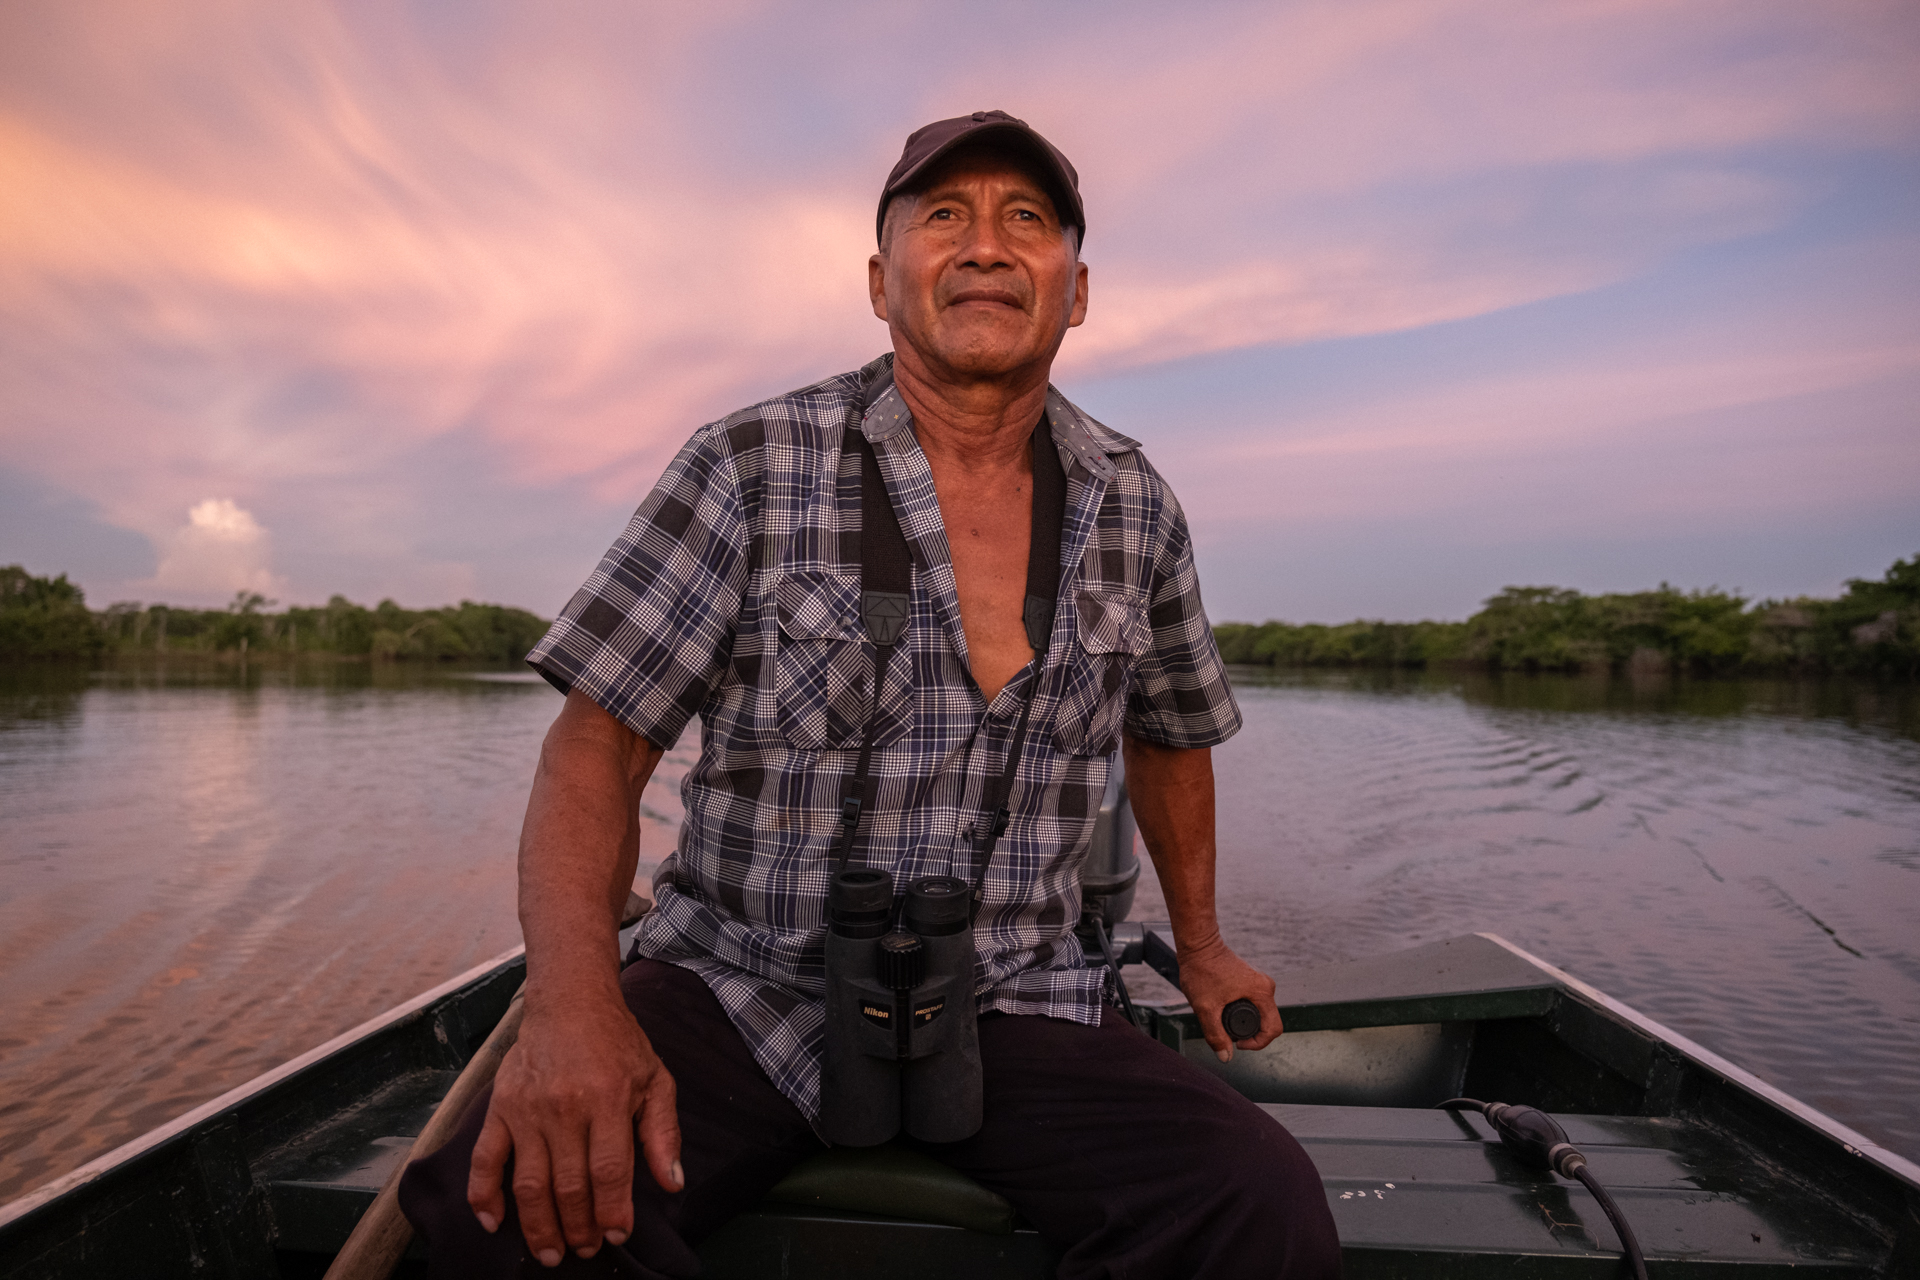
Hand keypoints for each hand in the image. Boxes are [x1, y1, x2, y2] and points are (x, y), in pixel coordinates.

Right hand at [467, 990, 682, 1265]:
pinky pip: (484, 1160)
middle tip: (585, 1250)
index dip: (613, 1211)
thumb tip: (672, 1184)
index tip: (617, 1234)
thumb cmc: (618, 1044)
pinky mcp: (499, 1109)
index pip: (610, 1171)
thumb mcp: (656, 1080)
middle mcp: (565, 1107)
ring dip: (538, 1226)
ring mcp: (527, 1110)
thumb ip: (664, 1133)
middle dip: (578, 1228)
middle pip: (569, 1185)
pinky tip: (493, 1223)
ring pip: (528, 1183)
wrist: (569, 1002)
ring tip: (551, 1253)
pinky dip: (482, 1196)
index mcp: (609, 1100)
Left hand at [1177, 934, 1282, 1061]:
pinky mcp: (1251, 982)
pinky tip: (1222, 1008)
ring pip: (1259, 1014)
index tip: (1238, 1043)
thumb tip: (1225, 1057)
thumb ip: (1215, 1034)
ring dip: (1243, 1023)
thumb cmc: (1202, 970)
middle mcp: (1265, 987)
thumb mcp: (1205, 1008)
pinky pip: (1253, 1004)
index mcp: (1262, 993)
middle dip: (1249, 1034)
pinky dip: (1240, 1012)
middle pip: (1267, 1023)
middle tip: (1226, 1031)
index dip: (1257, 1043)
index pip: (1273, 1030)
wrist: (1197, 946)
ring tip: (1221, 1018)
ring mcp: (1259, 983)